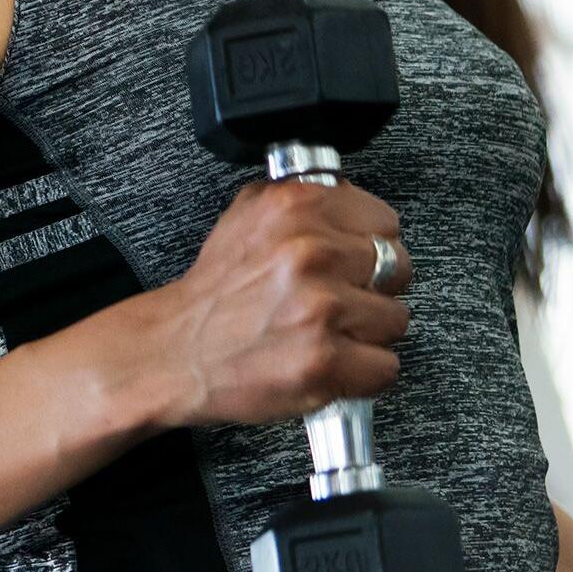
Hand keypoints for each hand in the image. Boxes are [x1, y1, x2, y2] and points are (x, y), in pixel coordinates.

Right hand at [131, 177, 411, 427]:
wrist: (174, 351)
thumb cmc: (214, 292)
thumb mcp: (245, 216)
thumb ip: (300, 199)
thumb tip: (349, 197)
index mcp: (295, 207)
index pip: (385, 220)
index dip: (369, 245)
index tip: (352, 261)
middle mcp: (311, 252)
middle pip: (398, 269)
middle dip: (372, 288)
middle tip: (337, 300)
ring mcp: (321, 309)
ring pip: (395, 320)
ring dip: (367, 333)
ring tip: (327, 333)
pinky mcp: (325, 361)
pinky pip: (385, 367)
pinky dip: (361, 373)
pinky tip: (330, 362)